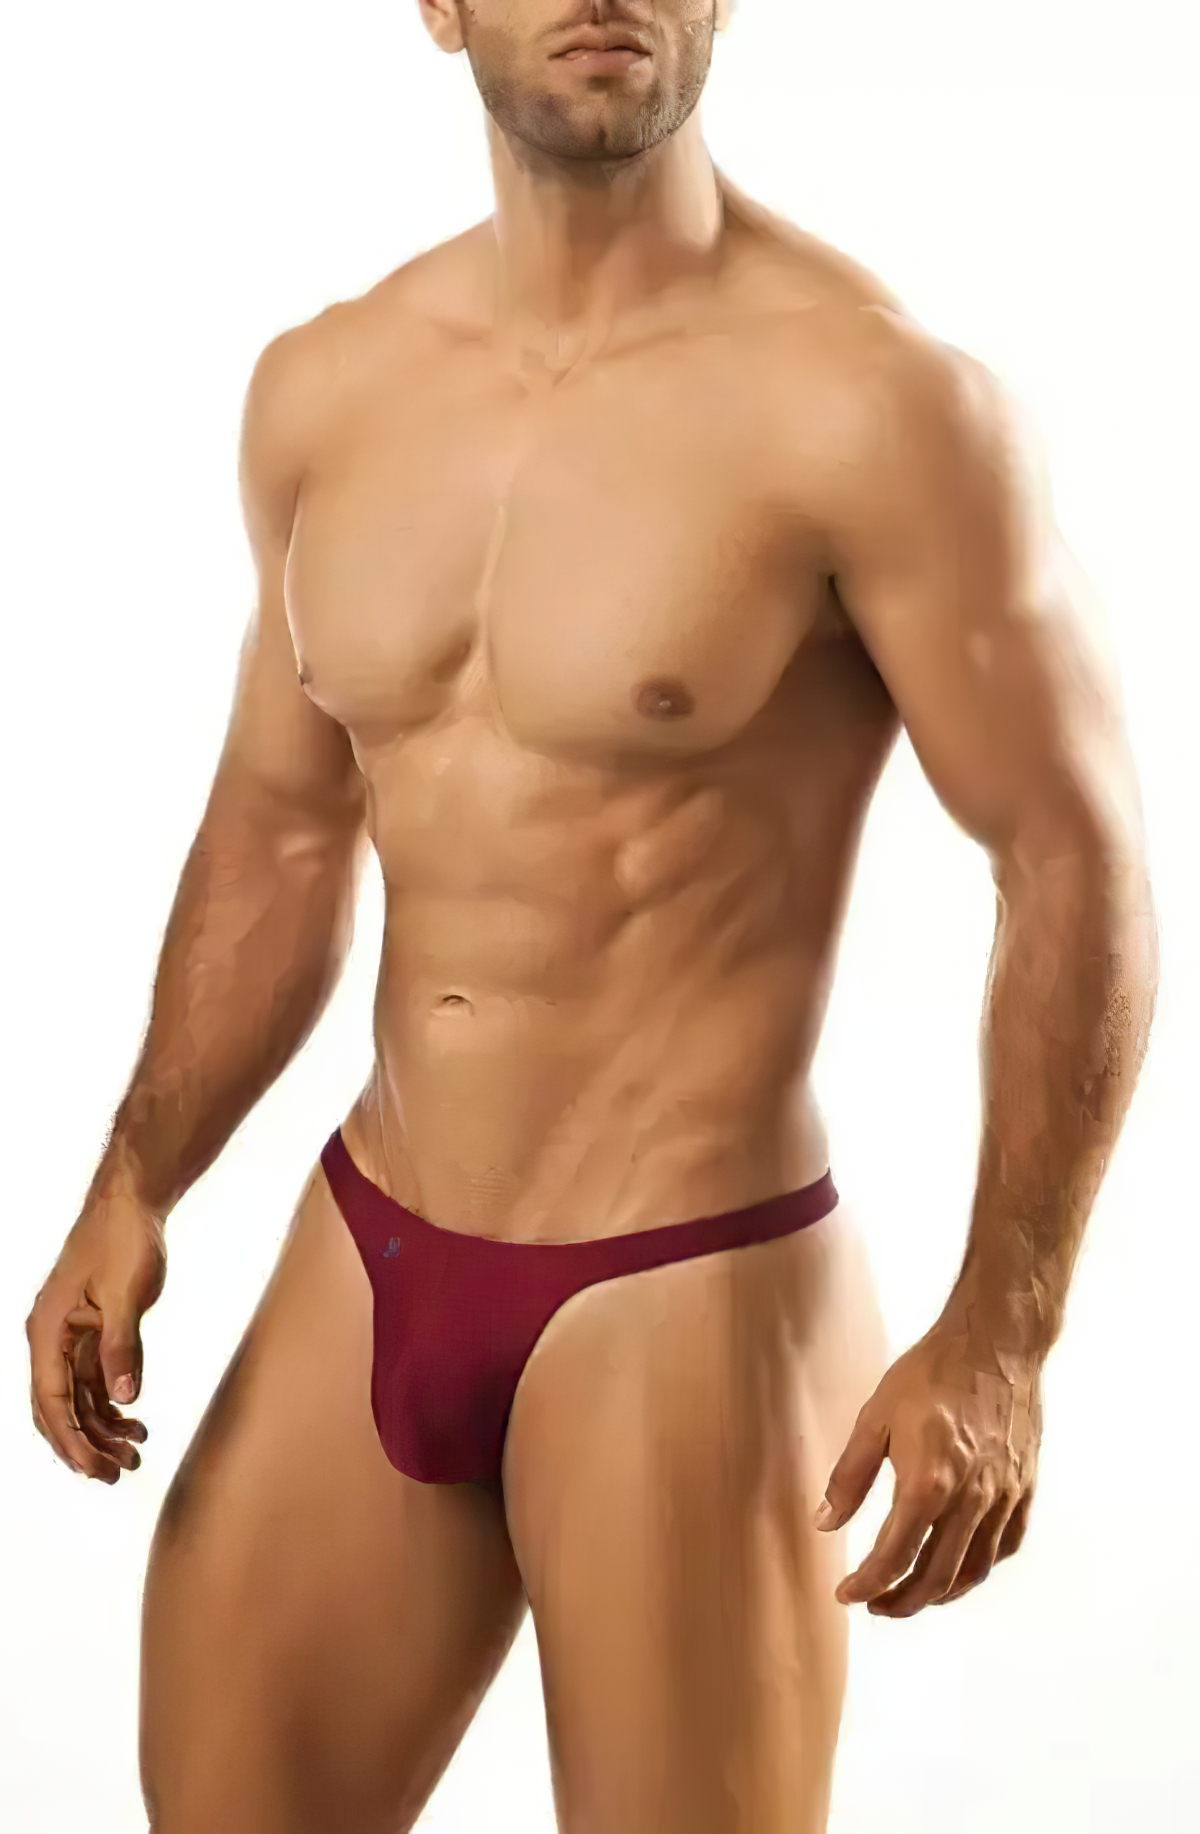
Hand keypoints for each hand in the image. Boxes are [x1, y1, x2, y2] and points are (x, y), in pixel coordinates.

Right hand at [26, 1186, 165, 1482]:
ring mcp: (70, 1336)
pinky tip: (134, 1421)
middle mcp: (51, 1338)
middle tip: (118, 1474)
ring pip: (78, 1398)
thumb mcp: (127, 1294)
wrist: (132, 1202)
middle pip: (60, 1409)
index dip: (72, 1442)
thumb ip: (124, 1347)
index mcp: (47, 1331)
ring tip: (134, 1454)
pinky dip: (111, 1403)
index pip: (52, 1402)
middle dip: (85, 1445)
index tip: (95, 1471)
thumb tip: (123, 1397)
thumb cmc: (123, 1238)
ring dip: (102, 1428)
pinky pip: (94, 1379)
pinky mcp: (92, 1330)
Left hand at [813, 1316, 1042, 1614]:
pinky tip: (959, 1565)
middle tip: (876, 1606)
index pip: (894, 1556)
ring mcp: (1003, 1498)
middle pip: (936, 1577)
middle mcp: (970, 1500)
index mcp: (928, 1483)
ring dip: (940, 1593)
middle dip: (902, 1601)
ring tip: (912, 1595)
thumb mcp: (875, 1416)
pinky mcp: (1024, 1488)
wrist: (995, 1343)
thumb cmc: (932, 1373)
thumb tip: (826, 1523)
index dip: (867, 1583)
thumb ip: (849, 1476)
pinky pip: (1005, 1546)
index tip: (847, 1594)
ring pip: (974, 1570)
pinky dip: (979, 1567)